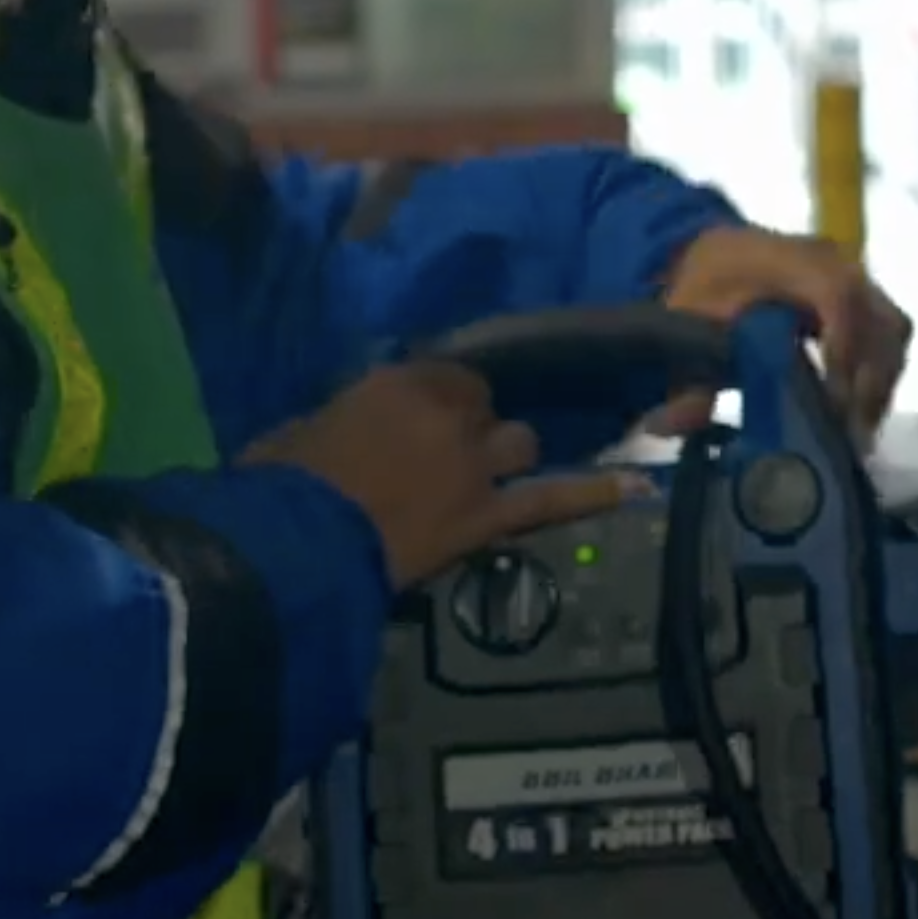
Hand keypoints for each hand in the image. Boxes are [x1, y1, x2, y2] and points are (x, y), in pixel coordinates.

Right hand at [254, 361, 631, 588]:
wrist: (297, 544)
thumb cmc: (279, 484)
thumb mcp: (299, 432)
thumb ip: (341, 420)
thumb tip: (347, 428)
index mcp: (397, 382)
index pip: (444, 374)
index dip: (440, 396)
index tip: (427, 413)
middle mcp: (448, 413)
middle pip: (483, 406)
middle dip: (471, 425)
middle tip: (445, 453)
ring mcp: (475, 464)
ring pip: (518, 441)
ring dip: (506, 454)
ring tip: (491, 474)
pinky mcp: (488, 516)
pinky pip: (550, 499)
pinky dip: (595, 493)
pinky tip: (637, 486)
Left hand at [650, 224, 912, 446]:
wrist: (716, 254)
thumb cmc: (704, 287)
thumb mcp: (686, 325)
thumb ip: (684, 376)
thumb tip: (672, 425)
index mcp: (789, 259)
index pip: (837, 296)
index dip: (844, 349)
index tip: (834, 404)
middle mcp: (835, 263)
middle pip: (880, 319)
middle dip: (871, 381)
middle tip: (850, 435)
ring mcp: (856, 278)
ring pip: (894, 330)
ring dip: (882, 382)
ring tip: (857, 431)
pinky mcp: (864, 298)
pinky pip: (890, 335)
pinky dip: (881, 375)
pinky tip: (858, 413)